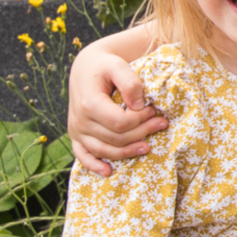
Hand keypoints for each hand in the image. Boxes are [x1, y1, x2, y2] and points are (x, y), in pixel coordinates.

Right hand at [68, 47, 164, 176]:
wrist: (87, 66)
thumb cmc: (105, 65)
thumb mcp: (118, 65)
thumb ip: (130, 82)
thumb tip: (139, 105)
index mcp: (89, 103)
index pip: (121, 123)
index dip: (141, 120)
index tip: (154, 110)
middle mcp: (80, 120)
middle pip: (116, 138)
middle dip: (142, 133)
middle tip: (161, 124)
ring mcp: (77, 130)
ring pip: (104, 150)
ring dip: (128, 151)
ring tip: (148, 147)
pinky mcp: (76, 135)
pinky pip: (83, 155)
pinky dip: (94, 166)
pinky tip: (108, 172)